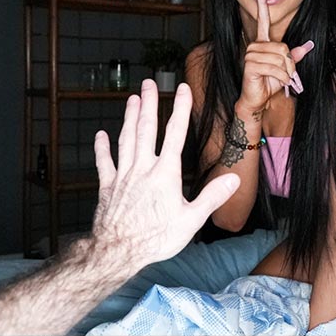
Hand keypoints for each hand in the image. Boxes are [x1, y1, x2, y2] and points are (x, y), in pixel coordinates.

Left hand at [87, 80, 240, 266]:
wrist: (118, 251)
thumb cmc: (156, 238)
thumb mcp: (191, 220)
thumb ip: (212, 197)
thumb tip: (234, 180)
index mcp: (165, 174)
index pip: (175, 134)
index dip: (180, 109)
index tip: (183, 89)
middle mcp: (143, 168)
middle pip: (146, 129)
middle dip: (149, 104)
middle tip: (149, 84)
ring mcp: (123, 175)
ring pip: (126, 140)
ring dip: (129, 118)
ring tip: (132, 99)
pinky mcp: (108, 187)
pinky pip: (104, 163)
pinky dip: (102, 148)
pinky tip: (101, 135)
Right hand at [239, 0, 314, 112]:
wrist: (257, 99)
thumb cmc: (269, 83)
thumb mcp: (286, 69)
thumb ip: (295, 56)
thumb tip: (308, 45)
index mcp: (262, 42)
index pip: (262, 18)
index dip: (260, 2)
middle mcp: (255, 45)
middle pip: (283, 46)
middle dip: (290, 64)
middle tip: (288, 75)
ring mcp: (251, 55)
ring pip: (280, 58)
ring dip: (286, 72)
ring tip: (282, 79)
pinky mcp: (250, 65)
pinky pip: (275, 68)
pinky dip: (282, 78)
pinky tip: (278, 83)